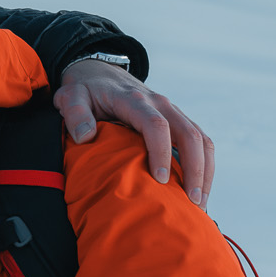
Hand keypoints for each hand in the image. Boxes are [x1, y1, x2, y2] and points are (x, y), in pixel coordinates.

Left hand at [56, 60, 214, 207]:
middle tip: (191, 203)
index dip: (161, 152)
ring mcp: (172, 112)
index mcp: (134, 100)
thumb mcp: (71, 95)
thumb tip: (86, 136)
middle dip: (195, 169)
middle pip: (190, 134)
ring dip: (204, 171)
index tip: (161, 181)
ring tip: (199, 204)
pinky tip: (199, 191)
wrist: (100, 72)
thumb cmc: (85, 89)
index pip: (156, 125)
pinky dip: (205, 166)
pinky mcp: (177, 120)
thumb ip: (74, 113)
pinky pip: (200, 142)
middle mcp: (160, 104)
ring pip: (201, 139)